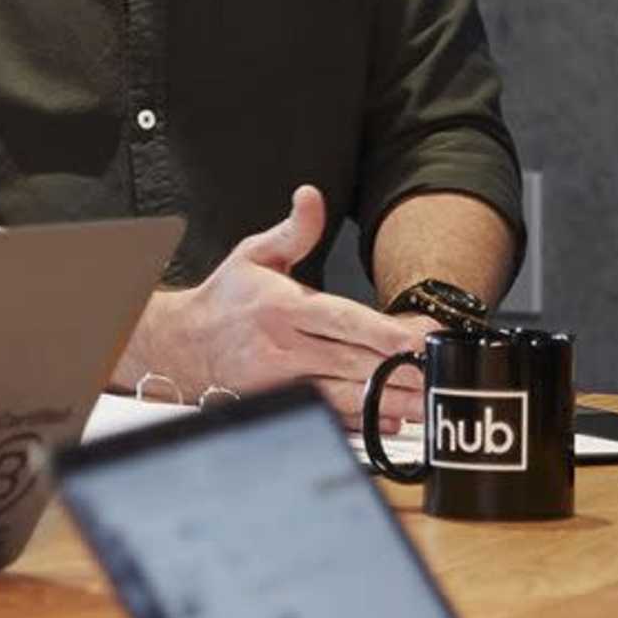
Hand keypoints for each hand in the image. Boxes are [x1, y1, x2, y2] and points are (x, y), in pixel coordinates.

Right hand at [121, 187, 439, 430]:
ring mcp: (280, 383)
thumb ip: (294, 229)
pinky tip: (389, 420)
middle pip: (351, 363)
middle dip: (397, 372)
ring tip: (423, 403)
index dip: (379, 332)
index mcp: (281, 307)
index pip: (339, 319)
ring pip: (343, 397)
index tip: (413, 342)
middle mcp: (281, 347)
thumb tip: (312, 196)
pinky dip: (360, 421)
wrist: (181, 345)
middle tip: (436, 377)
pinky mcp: (278, 407)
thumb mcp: (254, 254)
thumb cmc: (226, 300)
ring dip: (387, 402)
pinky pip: (327, 416)